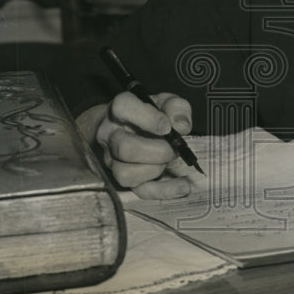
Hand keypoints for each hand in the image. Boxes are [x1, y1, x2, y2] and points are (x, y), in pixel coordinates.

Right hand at [78, 92, 197, 198]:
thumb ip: (176, 108)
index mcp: (119, 110)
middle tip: (172, 149)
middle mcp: (110, 136)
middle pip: (124, 148)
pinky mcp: (123, 180)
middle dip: (155, 152)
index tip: (166, 127)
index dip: (146, 117)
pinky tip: (182, 185)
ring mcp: (113, 160)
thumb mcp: (165, 102)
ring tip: (168, 162)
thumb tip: (181, 126)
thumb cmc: (149, 113)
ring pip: (125, 174)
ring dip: (154, 170)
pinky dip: (164, 190)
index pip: (123, 108)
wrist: (129, 128)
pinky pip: (140, 191)